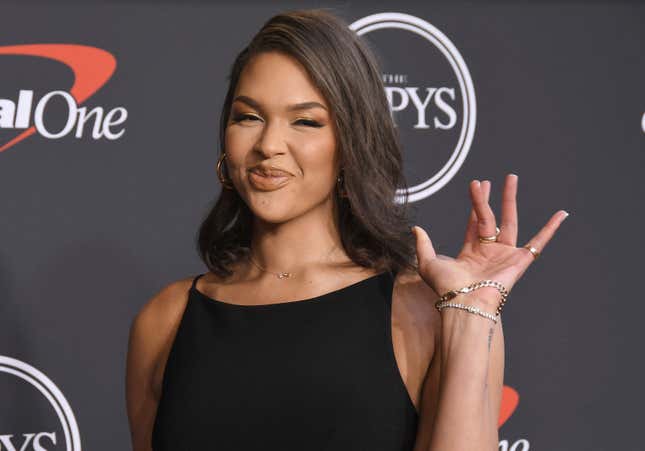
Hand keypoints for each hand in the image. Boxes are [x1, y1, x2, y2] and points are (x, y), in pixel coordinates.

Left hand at [412, 174, 567, 305]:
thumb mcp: (427, 263)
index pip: (474, 223)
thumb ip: (423, 244)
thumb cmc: (447, 288)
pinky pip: (539, 242)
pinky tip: (561, 214)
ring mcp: (505, 255)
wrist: (465, 301)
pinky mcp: (520, 260)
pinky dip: (551, 229)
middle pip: (490, 218)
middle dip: (489, 198)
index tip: (477, 185)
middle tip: (489, 179)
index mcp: (470, 253)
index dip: (476, 205)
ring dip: (510, 200)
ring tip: (511, 178)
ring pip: (510, 221)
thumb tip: (416, 228)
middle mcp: (489, 252)